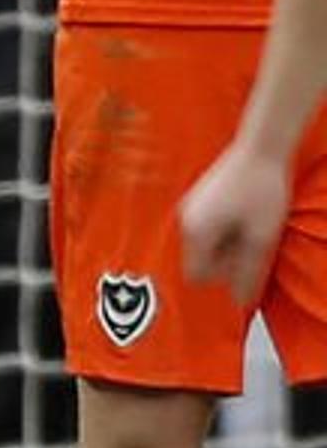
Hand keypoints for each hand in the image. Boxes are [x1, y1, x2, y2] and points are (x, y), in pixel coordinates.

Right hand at [181, 139, 291, 305]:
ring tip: (251, 228)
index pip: (197, 275)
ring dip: (226, 244)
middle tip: (253, 245)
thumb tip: (241, 299)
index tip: (245, 266)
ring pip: (203, 243)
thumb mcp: (262, 237)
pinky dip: (224, 229)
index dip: (222, 277)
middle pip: (199, 260)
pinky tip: (243, 216)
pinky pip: (206, 227)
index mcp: (196, 233)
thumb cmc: (261, 190)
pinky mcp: (198, 198)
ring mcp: (189, 207)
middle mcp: (185, 221)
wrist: (260, 148)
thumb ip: (248, 271)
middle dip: (225, 259)